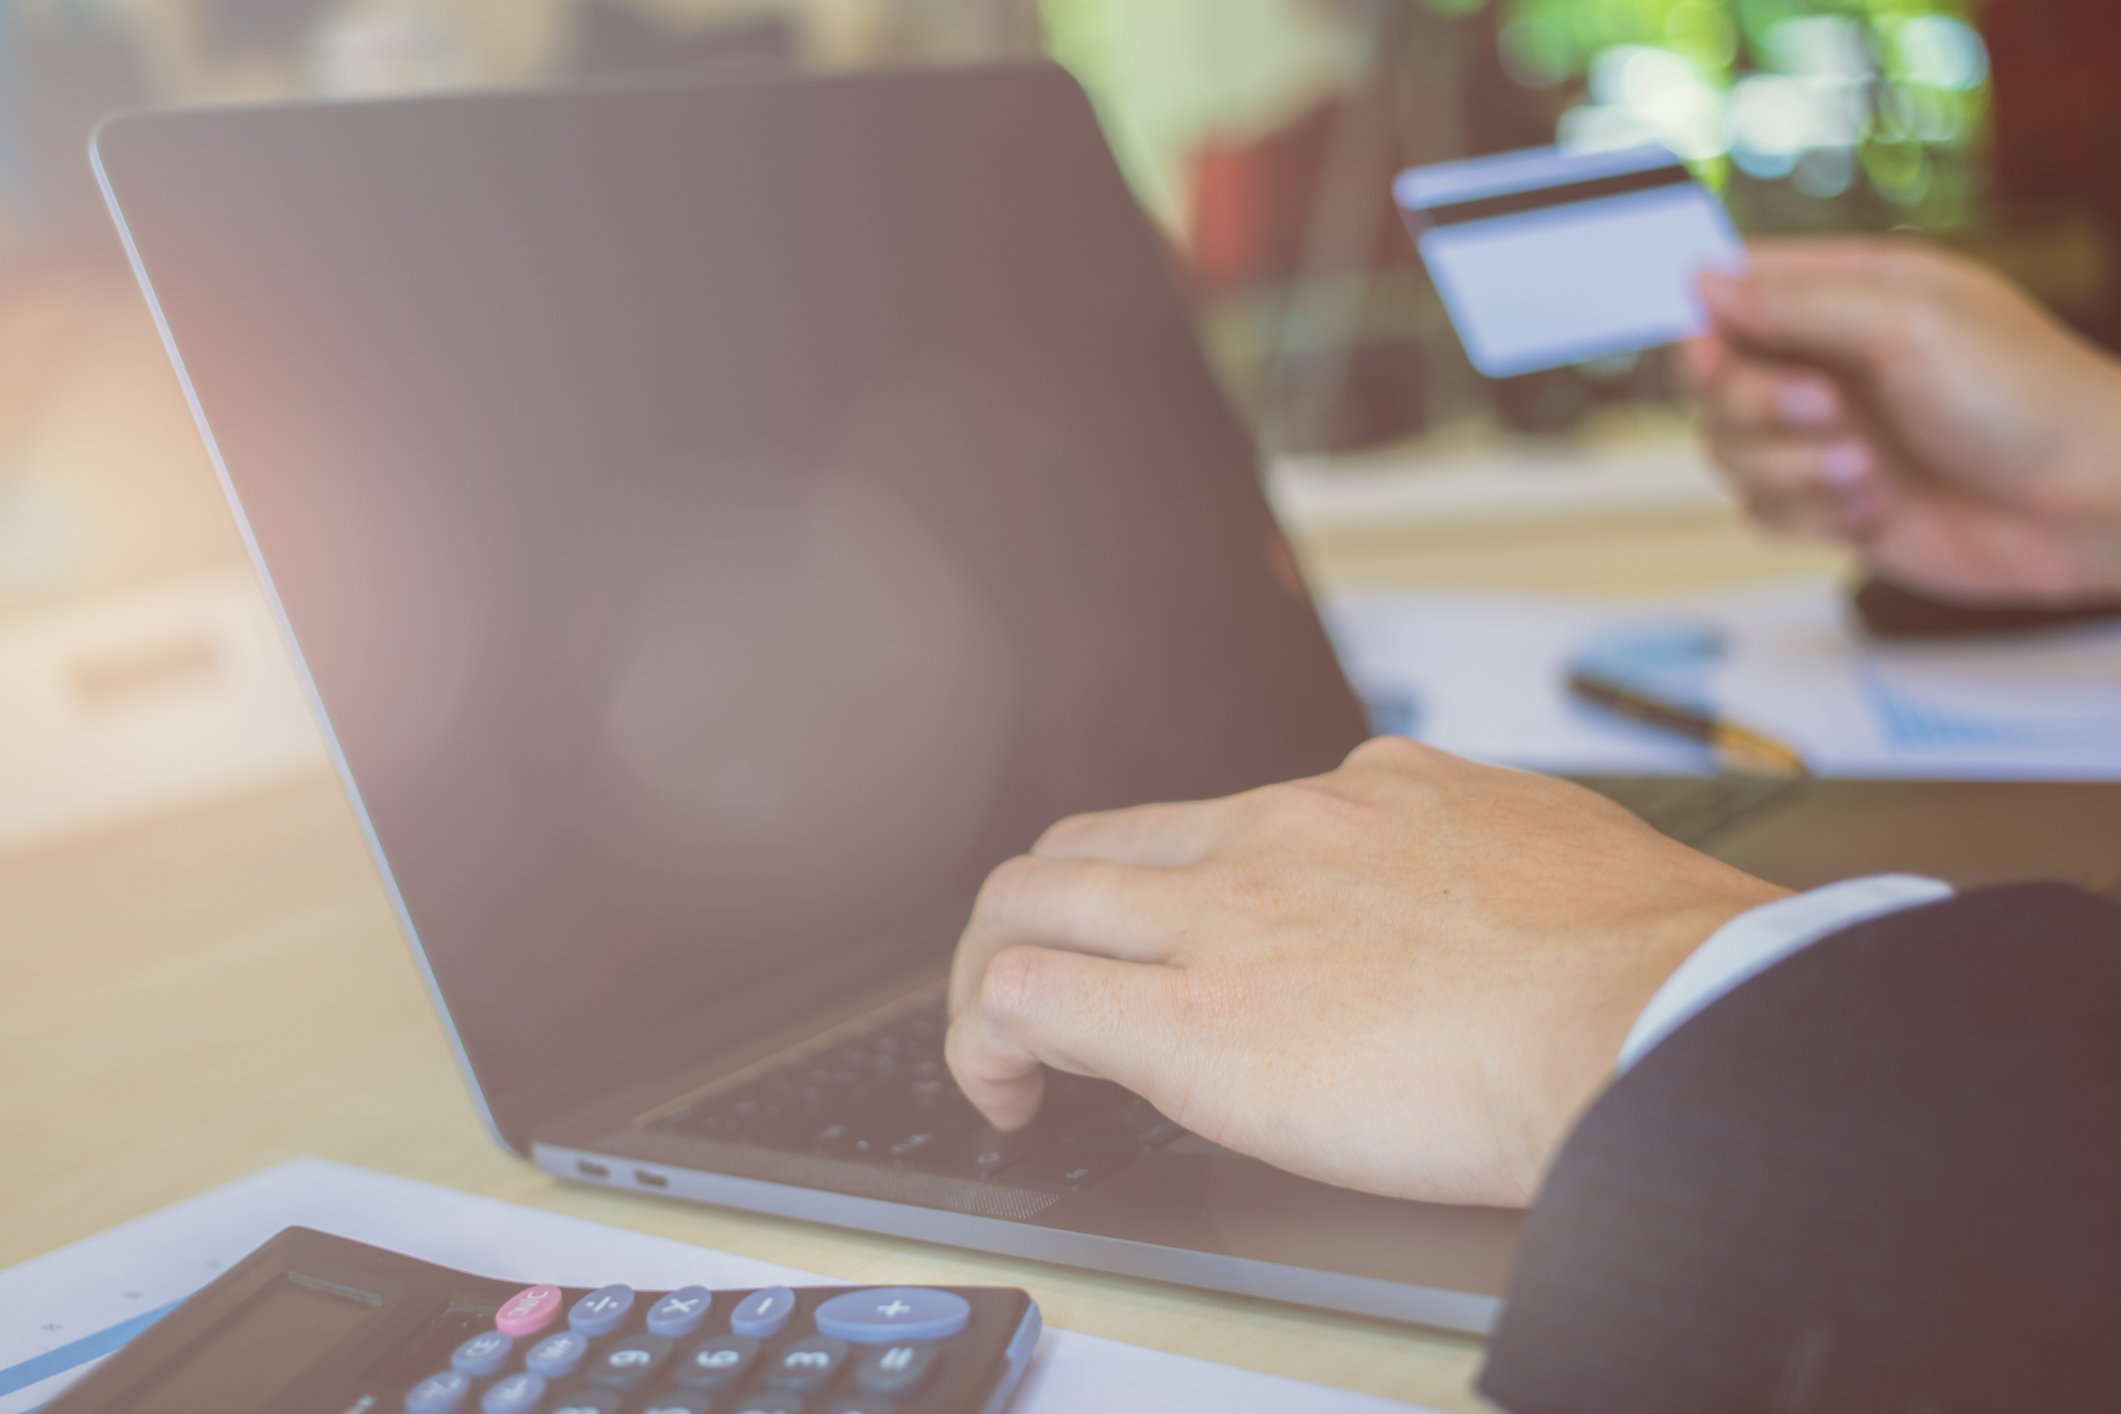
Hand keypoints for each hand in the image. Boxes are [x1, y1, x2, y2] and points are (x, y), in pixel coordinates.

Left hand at [944, 739, 1786, 1207]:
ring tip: (1000, 1054)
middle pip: (1087, 844)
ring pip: (1033, 900)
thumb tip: (1462, 898)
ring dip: (993, 971)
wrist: (1658, 1015)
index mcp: (1365, 796)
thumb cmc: (1646, 962)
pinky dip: (991, 1039)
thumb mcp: (1546, 853)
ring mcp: (1227, 918)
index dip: (1151, 887)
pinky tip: (1012, 1093)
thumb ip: (1469, 858)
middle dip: (1037, 915)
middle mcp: (1276, 835)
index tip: (1160, 947)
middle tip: (1039, 994)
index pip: (1203, 822)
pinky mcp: (1197, 1021)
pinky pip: (1037, 999)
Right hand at [1688, 237, 2120, 601]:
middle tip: (1827, 412)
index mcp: (1849, 294)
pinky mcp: (1832, 505)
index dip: (1707, 323)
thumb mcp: (1908, 324)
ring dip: (1789, 469)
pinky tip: (1876, 509)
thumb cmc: (2026, 400)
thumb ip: (1796, 303)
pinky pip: (1763, 511)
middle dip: (1756, 406)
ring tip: (1866, 473)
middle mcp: (1828, 363)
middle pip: (1714, 381)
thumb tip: (1700, 280)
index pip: (1735, 291)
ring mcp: (1827, 438)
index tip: (1716, 351)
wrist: (2089, 508)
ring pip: (1727, 453)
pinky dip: (1810, 515)